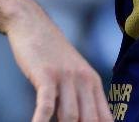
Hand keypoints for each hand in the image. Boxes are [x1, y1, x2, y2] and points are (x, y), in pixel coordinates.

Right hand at [5, 0, 110, 121]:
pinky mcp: (47, 76)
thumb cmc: (52, 56)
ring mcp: (66, 78)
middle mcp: (84, 81)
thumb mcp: (74, 75)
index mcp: (94, 83)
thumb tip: (86, 119)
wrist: (33, 25)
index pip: (105, 119)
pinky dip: (41, 120)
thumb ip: (82, 99)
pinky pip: (48, 105)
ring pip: (70, 118)